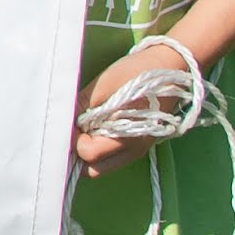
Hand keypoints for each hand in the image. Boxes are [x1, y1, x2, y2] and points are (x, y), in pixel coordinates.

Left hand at [72, 37, 197, 173]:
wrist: (174, 66)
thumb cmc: (138, 73)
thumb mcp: (104, 85)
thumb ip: (81, 106)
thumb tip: (61, 120)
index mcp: (126, 138)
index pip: (86, 154)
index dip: (72, 139)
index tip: (68, 122)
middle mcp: (133, 151)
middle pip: (93, 169)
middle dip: (77, 152)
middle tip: (73, 128)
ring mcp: (138, 149)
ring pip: (102, 165)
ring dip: (88, 151)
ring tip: (84, 127)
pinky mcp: (139, 143)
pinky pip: (113, 156)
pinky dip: (100, 147)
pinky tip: (96, 127)